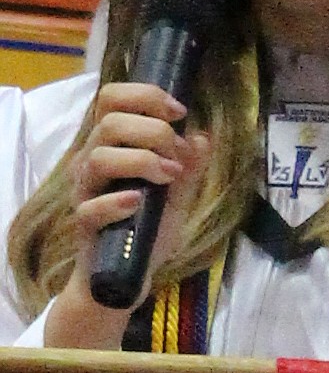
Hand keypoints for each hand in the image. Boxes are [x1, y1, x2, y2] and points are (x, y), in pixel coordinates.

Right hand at [44, 83, 209, 348]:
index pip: (111, 98)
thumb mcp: (178, 192)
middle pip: (109, 123)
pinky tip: (138, 203)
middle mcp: (91, 161)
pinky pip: (91, 207)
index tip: (179, 111)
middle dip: (152, 130)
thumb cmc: (148, 226)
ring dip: (141, 160)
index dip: (145, 95)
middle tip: (177, 152)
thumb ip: (189, 165)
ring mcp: (84, 193)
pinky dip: (117, 201)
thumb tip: (202, 137)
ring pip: (99, 157)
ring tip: (168, 176)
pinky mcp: (83, 225)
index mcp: (110, 144)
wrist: (126, 276)